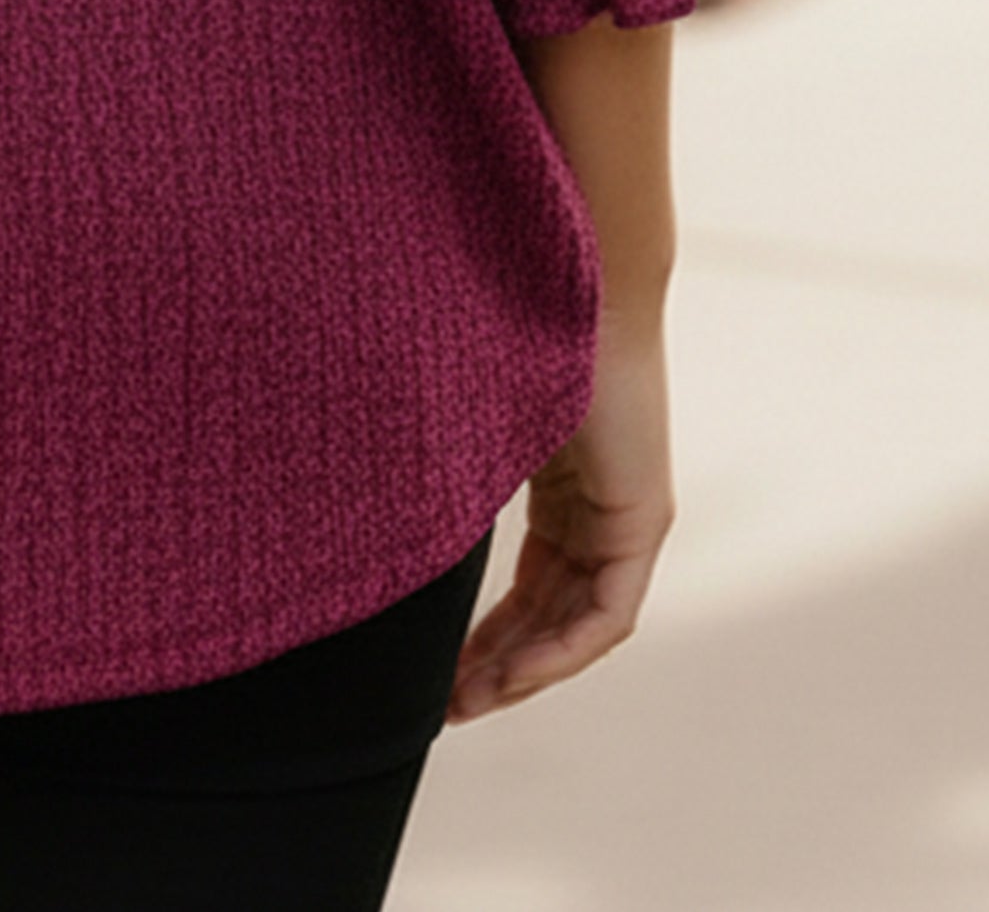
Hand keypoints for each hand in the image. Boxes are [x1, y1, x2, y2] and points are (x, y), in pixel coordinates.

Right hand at [444, 319, 673, 718]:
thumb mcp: (465, 411)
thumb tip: (346, 450)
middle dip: (499, 664)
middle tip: (447, 706)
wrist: (576, 281)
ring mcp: (625, 519)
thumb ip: (439, 454)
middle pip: (550, 612)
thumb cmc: (513, 326)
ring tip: (469, 703)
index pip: (530, 581)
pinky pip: (607, 614)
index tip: (439, 669)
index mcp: (560, 486)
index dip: (486, 631)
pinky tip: (518, 674)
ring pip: (577, 624)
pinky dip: (562, 648)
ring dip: (526, 670)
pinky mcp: (642, 520)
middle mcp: (598, 510)